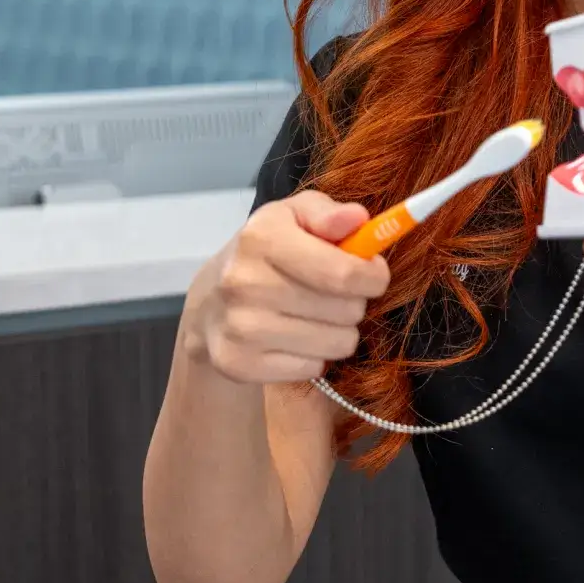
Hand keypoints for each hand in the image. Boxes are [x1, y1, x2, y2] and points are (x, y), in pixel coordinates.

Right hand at [182, 191, 390, 384]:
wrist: (210, 302)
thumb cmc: (269, 251)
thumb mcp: (296, 215)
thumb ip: (329, 214)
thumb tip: (358, 218)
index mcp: (262, 238)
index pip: (344, 273)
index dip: (373, 276)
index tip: (373, 273)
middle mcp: (245, 283)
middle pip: (346, 311)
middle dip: (354, 302)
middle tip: (335, 294)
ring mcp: (239, 328)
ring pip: (336, 343)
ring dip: (339, 331)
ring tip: (317, 315)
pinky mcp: (238, 364)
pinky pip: (313, 368)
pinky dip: (314, 356)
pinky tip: (296, 338)